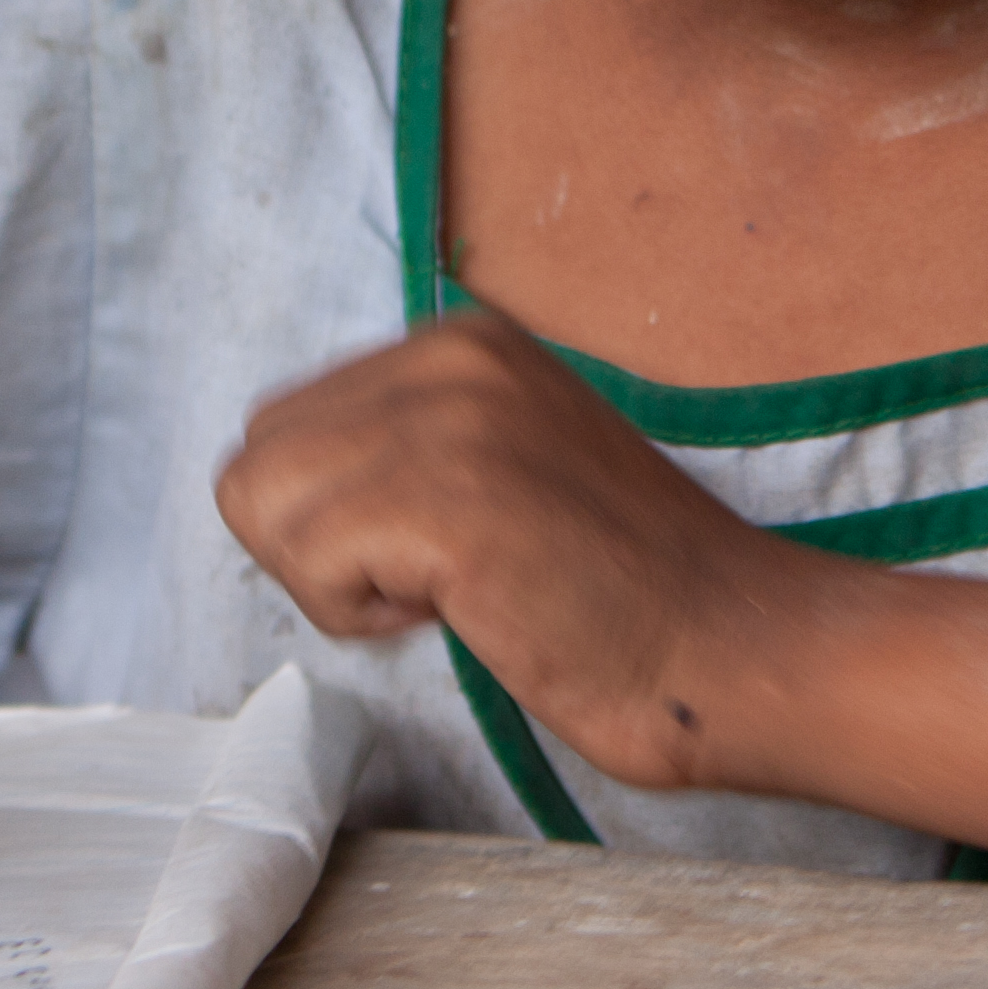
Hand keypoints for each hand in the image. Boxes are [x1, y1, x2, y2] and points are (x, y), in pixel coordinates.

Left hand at [216, 310, 828, 793]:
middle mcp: (447, 356)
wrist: (729, 645)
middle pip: (258, 462)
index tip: (441, 550)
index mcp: (459, 343)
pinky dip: (361, 615)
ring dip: (336, 582)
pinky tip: (463, 610)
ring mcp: (448, 419)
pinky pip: (310, 560)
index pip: (288, 428)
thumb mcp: (503, 466)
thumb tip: (287, 490)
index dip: (338, 518)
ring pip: (263, 506)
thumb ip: (410, 450)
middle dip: (318, 545)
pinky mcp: (447, 496)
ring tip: (452, 592)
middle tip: (436, 580)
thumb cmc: (619, 592)